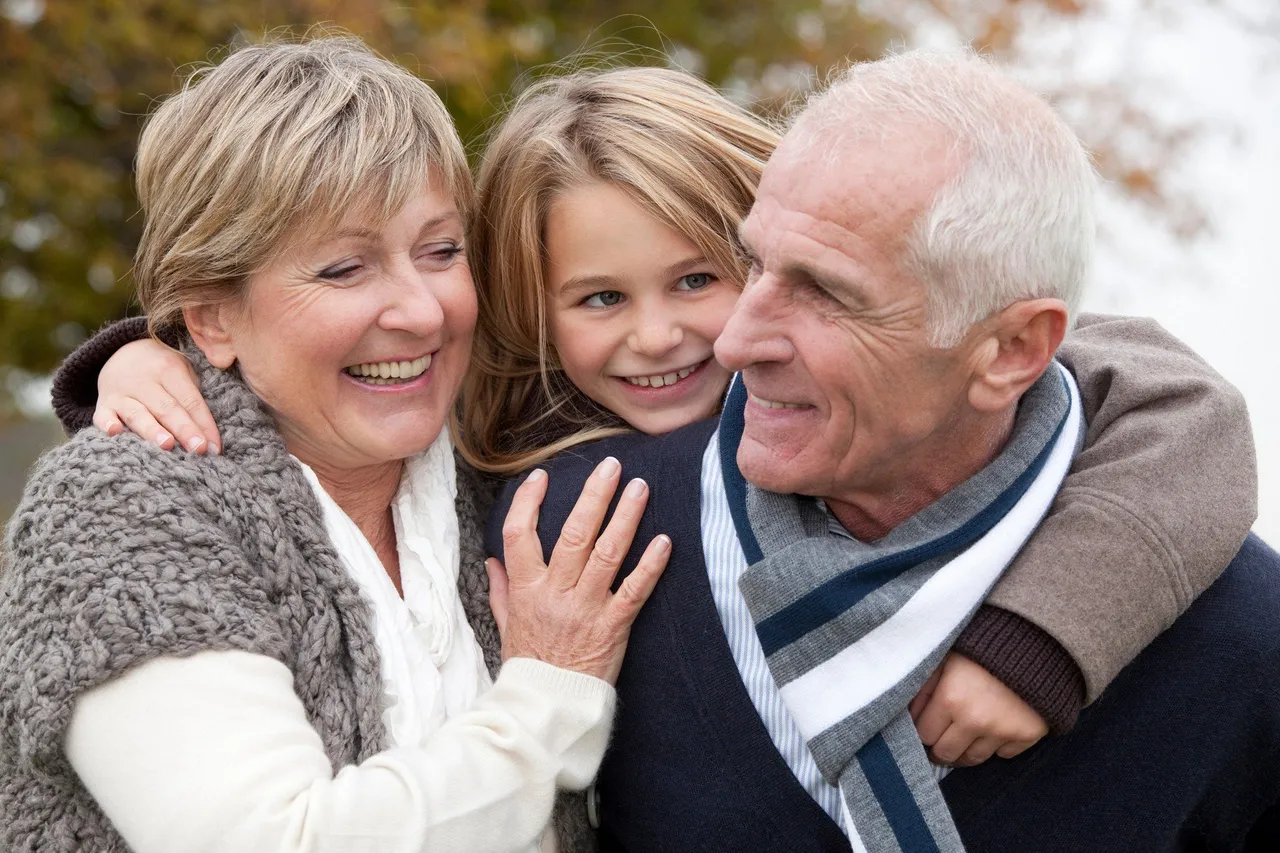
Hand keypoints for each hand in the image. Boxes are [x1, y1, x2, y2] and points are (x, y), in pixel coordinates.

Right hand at [93, 338, 220, 453]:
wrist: (123, 352)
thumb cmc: (163, 371)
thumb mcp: (183, 373)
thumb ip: (193, 400)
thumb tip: (210, 438)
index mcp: (169, 370)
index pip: (190, 400)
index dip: (204, 424)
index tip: (214, 447)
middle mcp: (144, 380)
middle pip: (167, 408)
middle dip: (184, 430)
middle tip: (198, 449)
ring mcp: (121, 392)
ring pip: (138, 414)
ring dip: (152, 430)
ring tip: (167, 445)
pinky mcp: (104, 403)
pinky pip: (102, 415)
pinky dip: (107, 423)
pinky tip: (114, 432)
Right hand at [486, 457, 669, 683]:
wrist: (546, 707)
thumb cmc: (528, 664)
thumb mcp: (505, 625)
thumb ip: (501, 590)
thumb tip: (492, 561)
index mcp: (526, 589)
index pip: (519, 535)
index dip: (528, 502)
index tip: (541, 476)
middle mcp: (555, 593)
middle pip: (573, 534)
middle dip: (593, 496)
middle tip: (611, 466)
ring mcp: (585, 609)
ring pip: (607, 554)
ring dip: (625, 517)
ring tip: (639, 488)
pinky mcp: (613, 627)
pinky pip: (634, 591)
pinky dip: (650, 566)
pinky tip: (664, 541)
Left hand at [909, 652, 1048, 766]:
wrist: (1033, 643)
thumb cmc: (981, 649)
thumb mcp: (945, 659)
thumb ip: (923, 687)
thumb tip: (908, 716)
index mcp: (950, 698)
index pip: (924, 735)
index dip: (923, 730)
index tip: (927, 725)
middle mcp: (975, 720)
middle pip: (947, 754)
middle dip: (940, 747)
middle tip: (941, 738)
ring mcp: (1002, 731)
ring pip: (974, 759)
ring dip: (965, 751)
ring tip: (962, 738)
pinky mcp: (1027, 735)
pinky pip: (1004, 755)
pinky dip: (997, 746)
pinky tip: (993, 729)